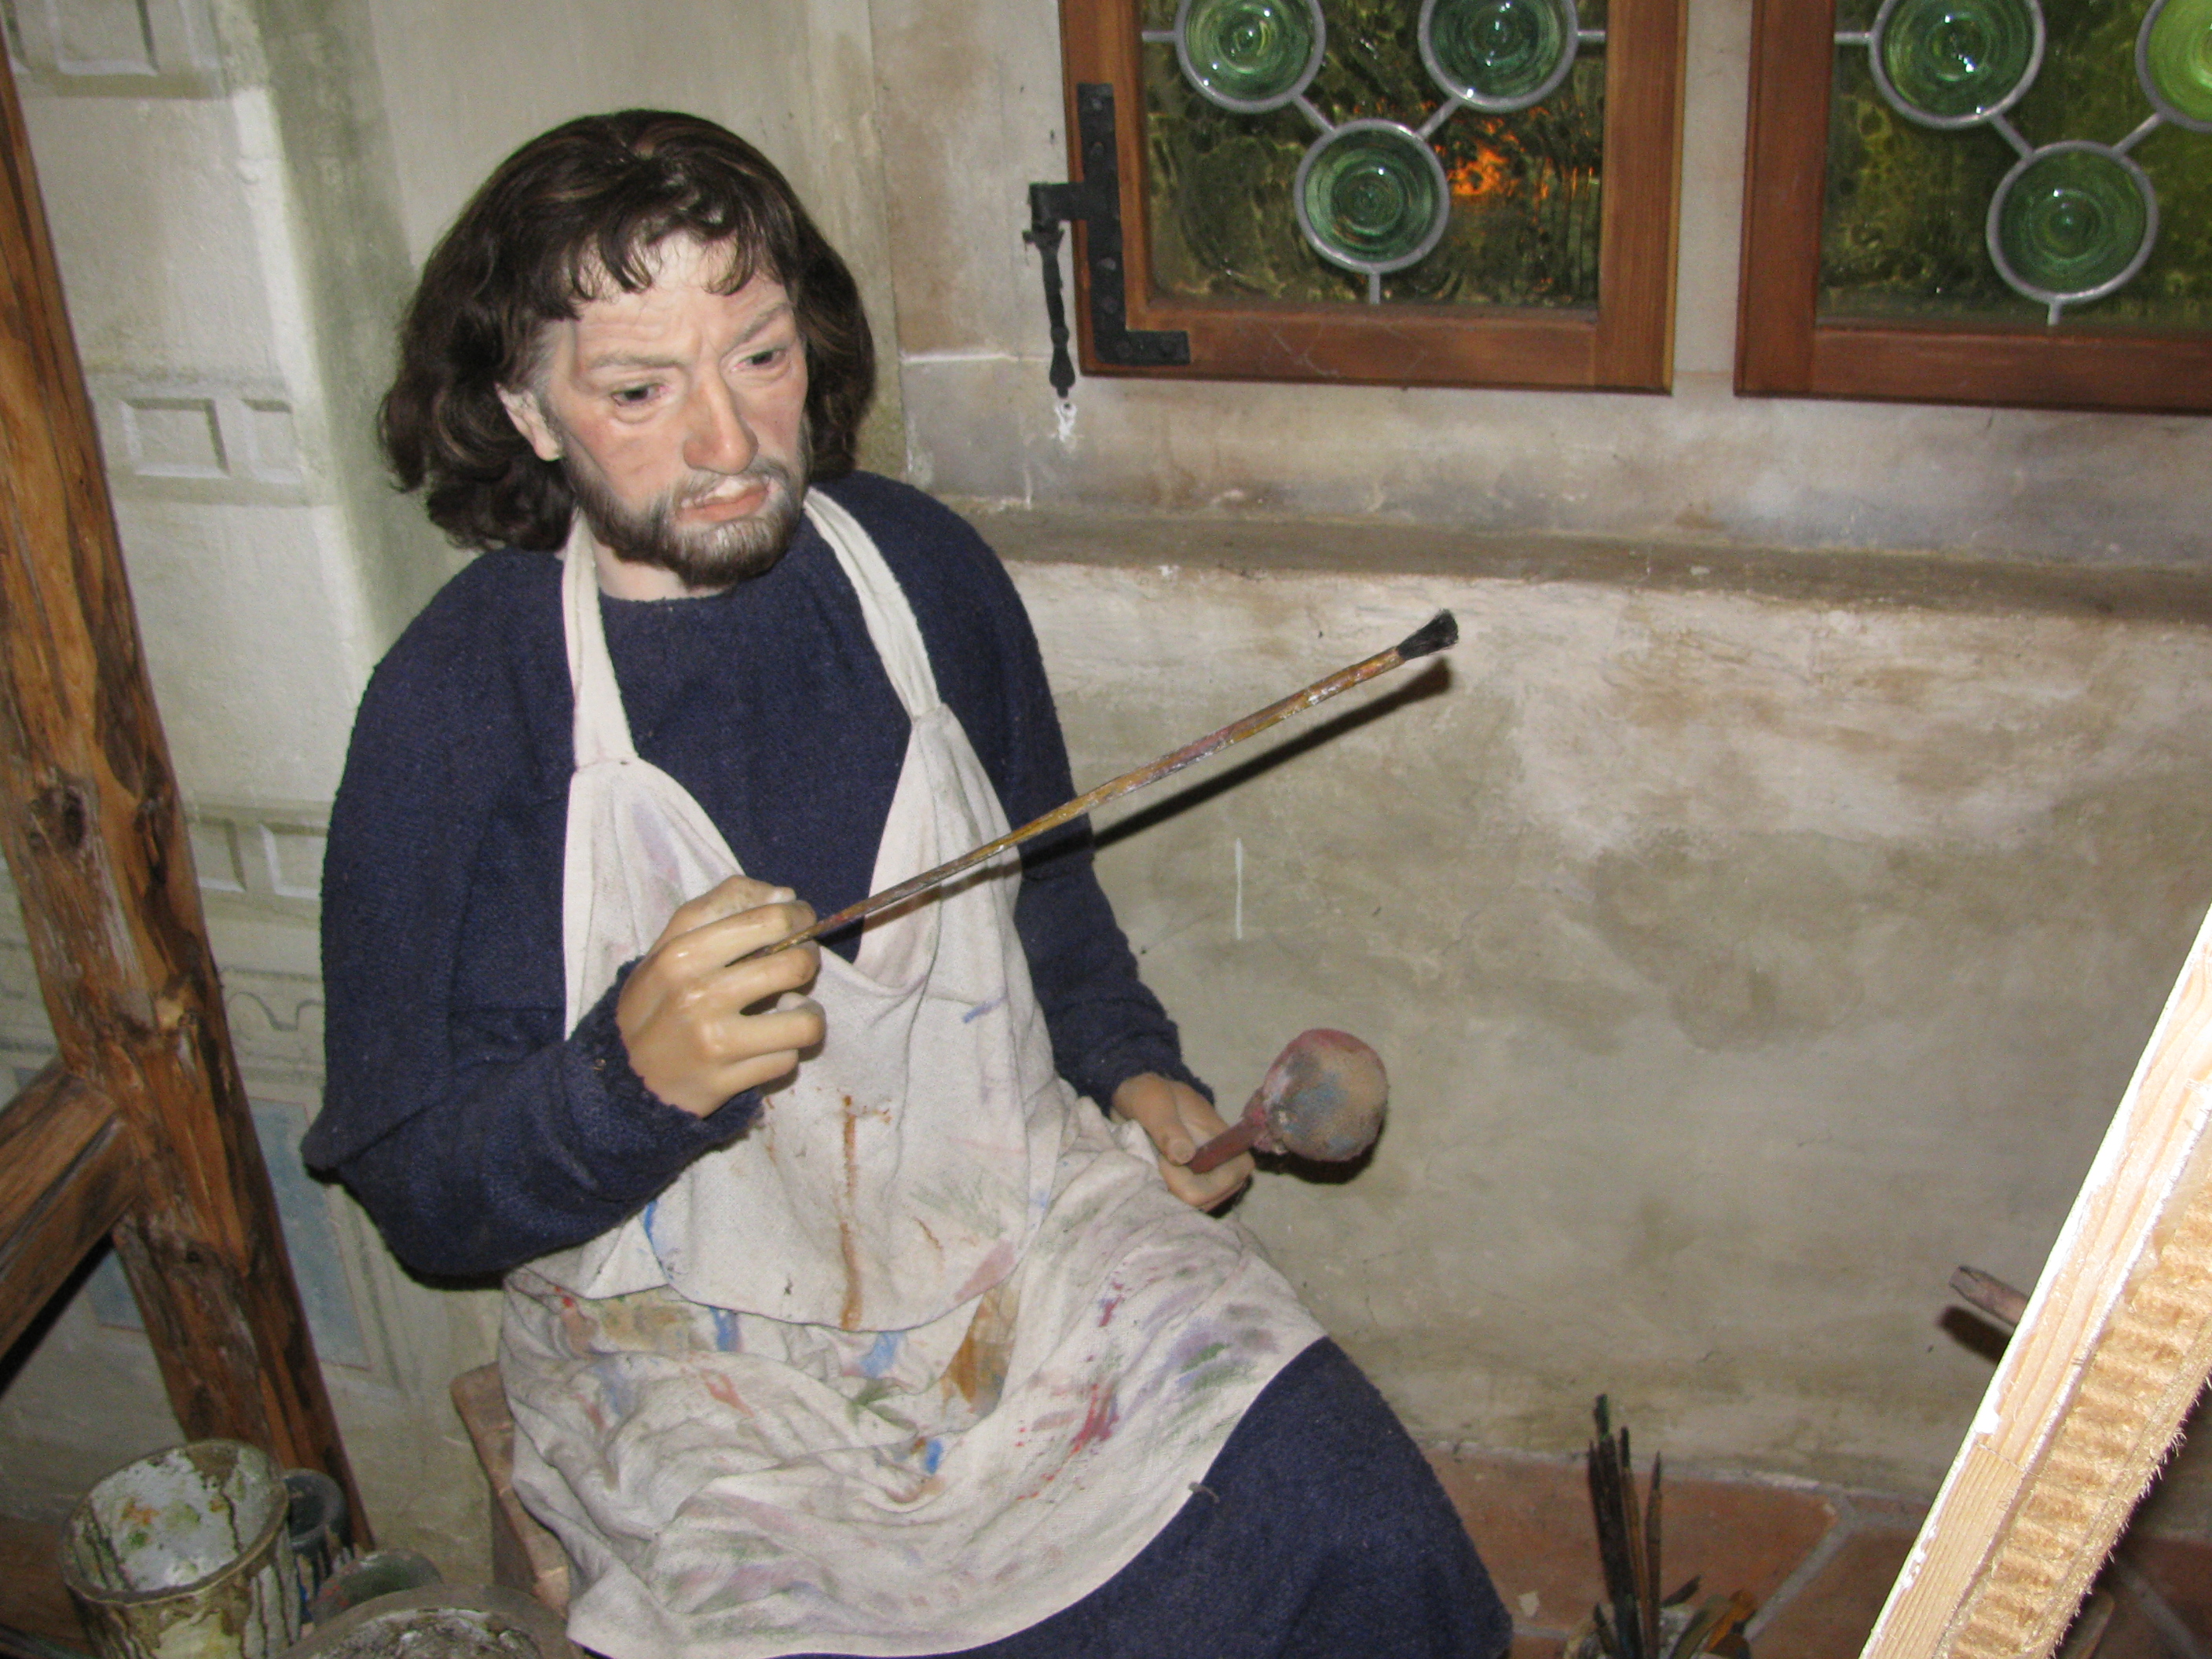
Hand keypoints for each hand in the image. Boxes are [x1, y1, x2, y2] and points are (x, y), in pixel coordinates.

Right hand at [615, 875, 823, 1116]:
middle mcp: (696, 995)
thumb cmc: (658, 999)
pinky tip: (766, 1045)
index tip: (799, 921)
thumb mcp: (670, 945)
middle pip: (795, 965)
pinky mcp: (727, 1082)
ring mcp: (714, 1042)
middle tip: (798, 965)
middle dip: (808, 961)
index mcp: (681, 954)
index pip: (769, 919)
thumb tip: (784, 895)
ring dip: (808, 1014)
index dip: (798, 916)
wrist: (623, 1074)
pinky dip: (783, 1052)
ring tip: (791, 1011)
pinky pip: (787, 1060)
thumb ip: (720, 908)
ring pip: (806, 1021)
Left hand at [1112, 1073, 1250, 1210]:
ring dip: (1167, 1190)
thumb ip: (1168, 1127)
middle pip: (1206, 1201)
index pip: (1226, 1181)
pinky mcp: (1191, 1188)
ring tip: (1154, 1163)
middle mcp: (1223, 1167)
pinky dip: (1163, 1195)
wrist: (1133, 1098)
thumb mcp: (1153, 1102)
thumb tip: (1184, 1157)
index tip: (1166, 1159)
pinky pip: (1180, 1206)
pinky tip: (1152, 1175)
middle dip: (1175, 1187)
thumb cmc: (1148, 1095)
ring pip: (1191, 1207)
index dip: (1192, 1181)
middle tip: (1157, 1159)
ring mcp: (1208, 1181)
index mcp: (1225, 1143)